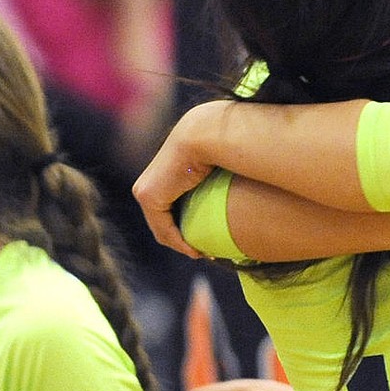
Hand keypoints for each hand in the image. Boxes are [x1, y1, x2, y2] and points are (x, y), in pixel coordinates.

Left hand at [133, 105, 218, 255]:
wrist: (203, 136)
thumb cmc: (217, 148)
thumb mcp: (216, 169)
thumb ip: (216, 182)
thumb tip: (244, 193)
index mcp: (163, 177)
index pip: (170, 211)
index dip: (186, 230)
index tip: (207, 242)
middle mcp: (149, 184)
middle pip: (164, 223)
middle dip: (183, 241)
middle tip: (205, 252)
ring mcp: (145, 190)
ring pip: (162, 229)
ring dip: (182, 246)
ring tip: (202, 254)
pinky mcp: (148, 196)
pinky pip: (163, 229)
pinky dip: (180, 243)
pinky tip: (197, 251)